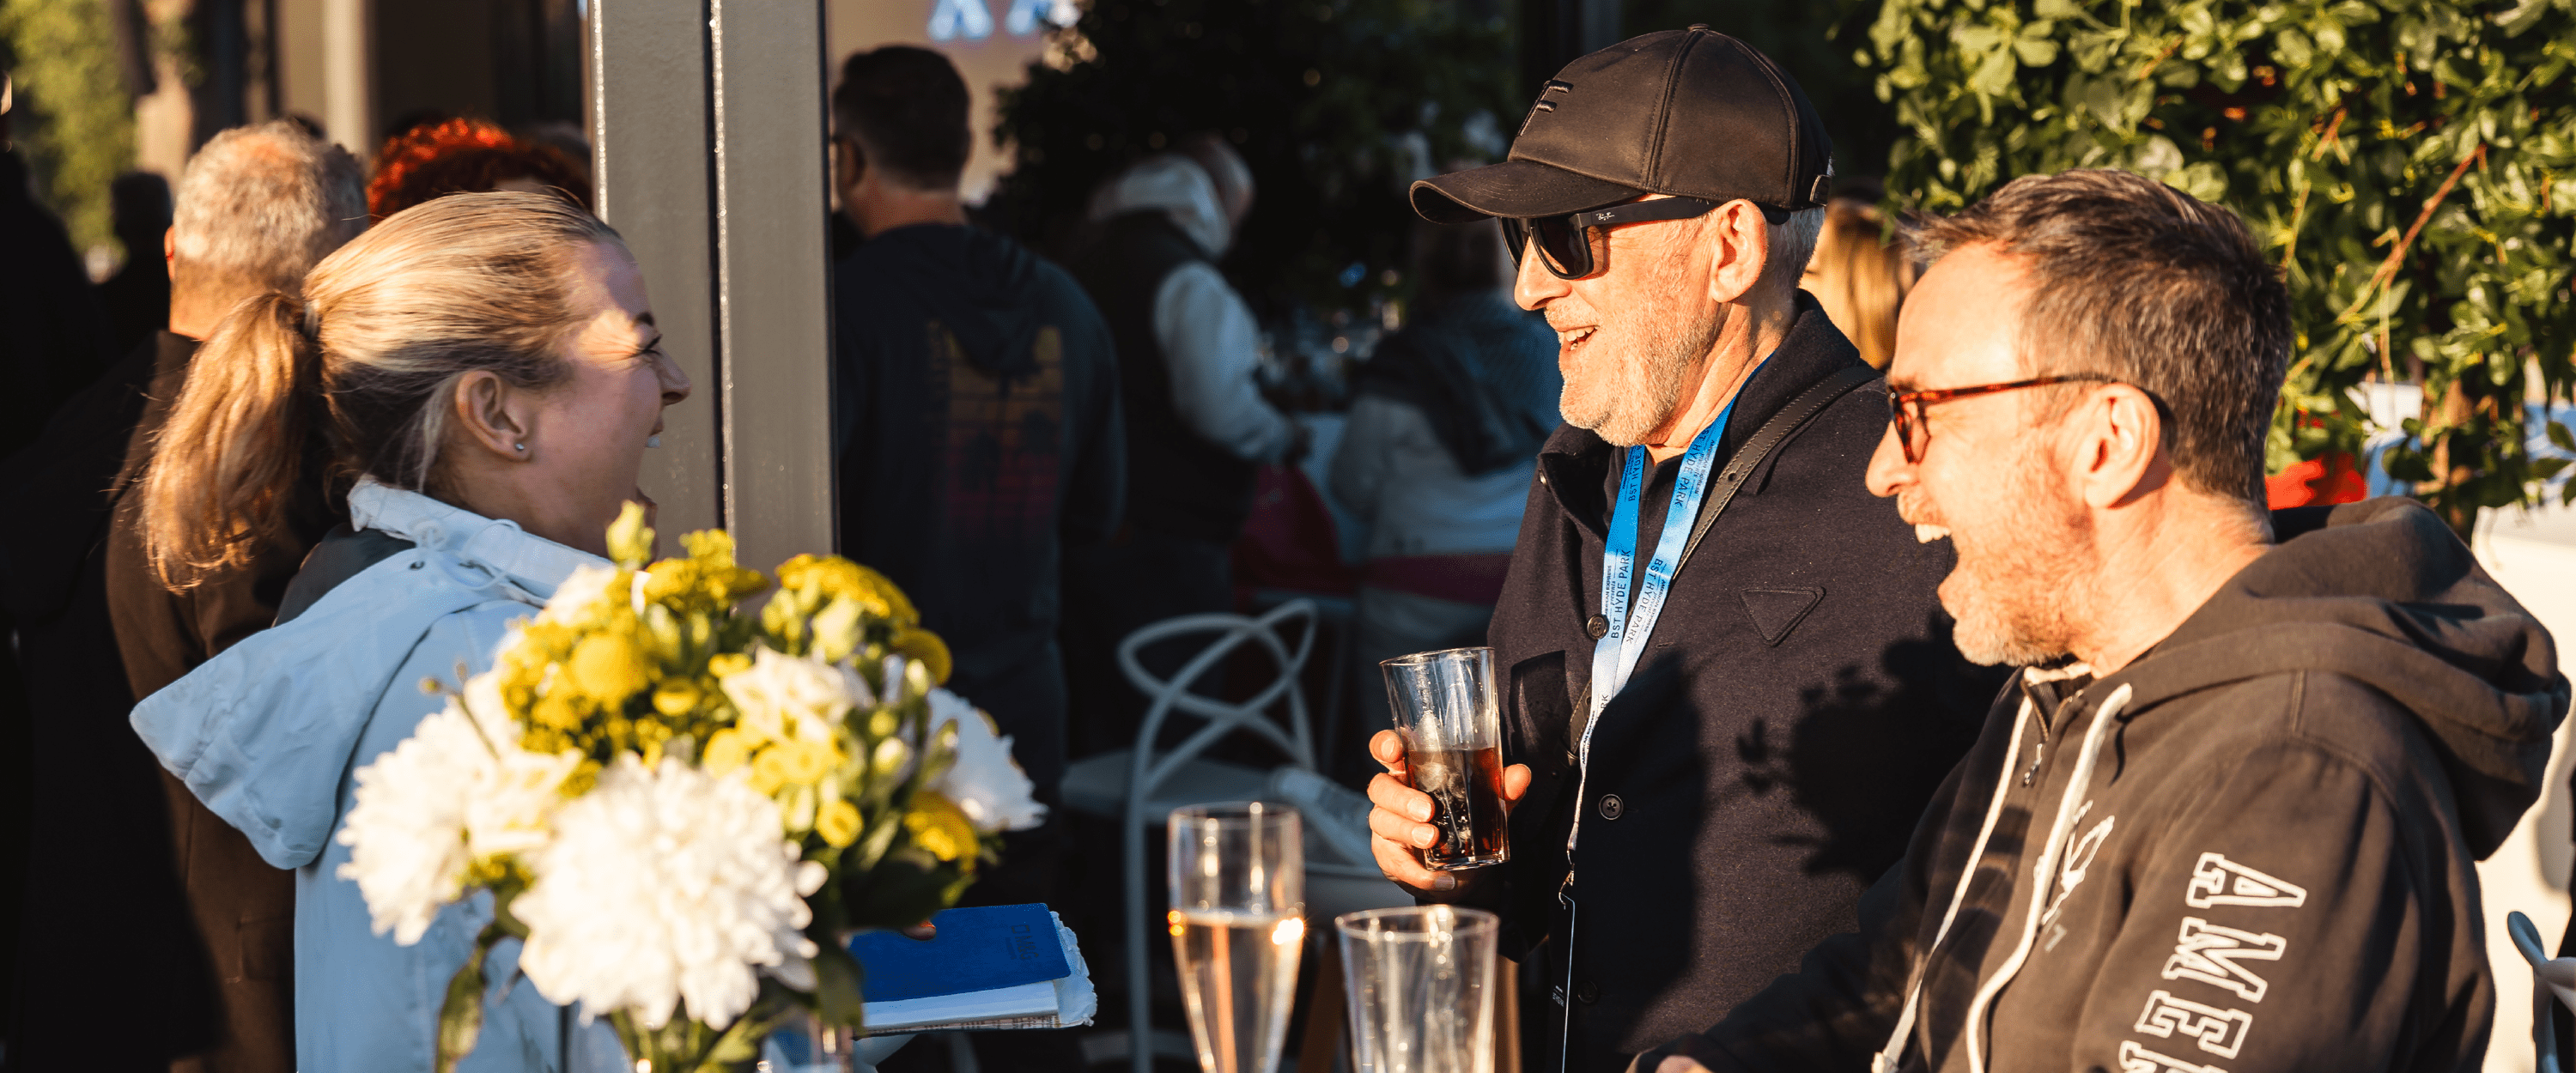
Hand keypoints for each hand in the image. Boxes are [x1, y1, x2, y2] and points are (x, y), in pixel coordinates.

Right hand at [1366, 729, 1529, 891]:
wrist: (1459, 872)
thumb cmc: (1464, 824)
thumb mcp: (1486, 805)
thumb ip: (1502, 789)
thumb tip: (1521, 775)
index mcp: (1411, 771)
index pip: (1385, 749)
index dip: (1385, 746)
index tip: (1396, 752)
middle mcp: (1394, 794)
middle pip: (1380, 786)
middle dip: (1401, 797)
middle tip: (1428, 810)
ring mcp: (1387, 825)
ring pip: (1382, 821)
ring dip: (1407, 831)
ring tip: (1432, 838)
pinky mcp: (1389, 855)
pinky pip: (1395, 862)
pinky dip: (1417, 872)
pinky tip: (1439, 878)